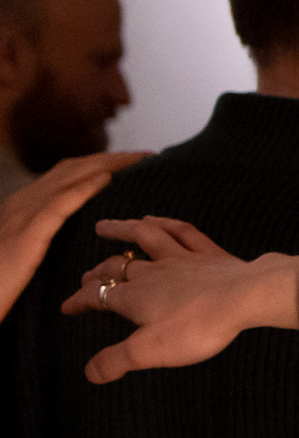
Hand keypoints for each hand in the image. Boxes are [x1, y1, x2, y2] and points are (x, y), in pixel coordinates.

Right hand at [0, 151, 148, 315]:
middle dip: (110, 159)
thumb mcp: (30, 253)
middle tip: (145, 154)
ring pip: (68, 178)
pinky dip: (83, 188)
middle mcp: (24, 202)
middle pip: (72, 169)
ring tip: (136, 158)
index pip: (68, 175)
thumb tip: (83, 233)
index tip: (134, 162)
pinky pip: (59, 204)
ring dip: (104, 165)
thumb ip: (51, 237)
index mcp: (26, 206)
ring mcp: (24, 214)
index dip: (100, 164)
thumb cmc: (3, 282)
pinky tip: (106, 180)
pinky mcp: (27, 233)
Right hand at [64, 216, 298, 383]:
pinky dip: (164, 223)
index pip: (97, 296)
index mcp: (134, 297)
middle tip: (86, 277)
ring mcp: (181, 258)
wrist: (246, 298)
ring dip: (122, 230)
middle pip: (117, 268)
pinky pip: (181, 232)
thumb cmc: (198, 326)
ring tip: (104, 226)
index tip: (67, 307)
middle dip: (98, 273)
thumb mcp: (150, 352)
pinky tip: (154, 220)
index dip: (79, 302)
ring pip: (144, 238)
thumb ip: (116, 361)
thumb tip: (90, 373)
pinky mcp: (208, 254)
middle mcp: (153, 272)